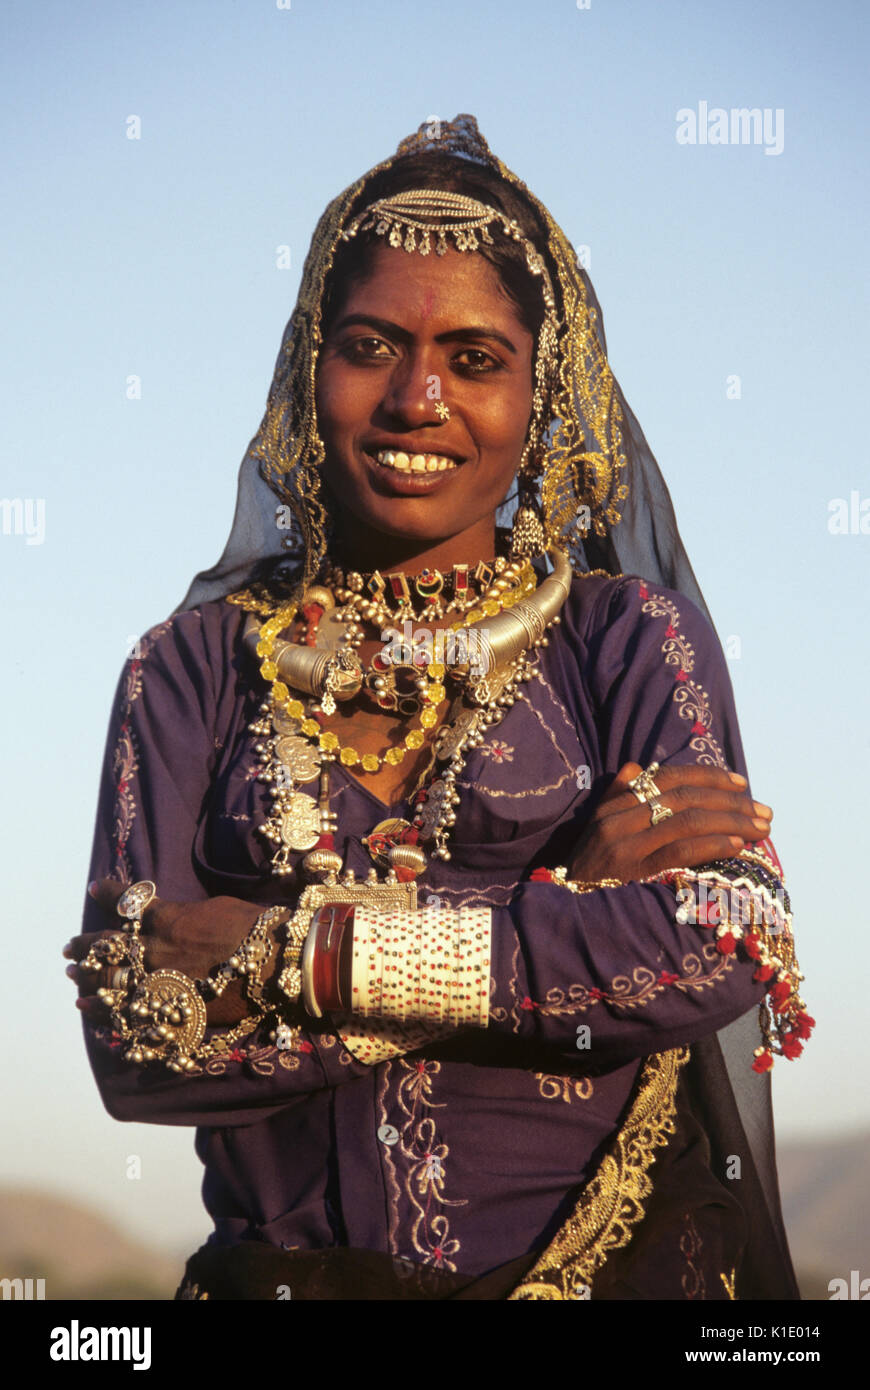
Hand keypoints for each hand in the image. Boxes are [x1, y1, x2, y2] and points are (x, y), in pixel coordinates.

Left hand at [63, 880, 279, 1025]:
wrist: (276, 961)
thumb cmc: (253, 927)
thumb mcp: (216, 908)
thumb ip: (186, 915)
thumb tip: (177, 917)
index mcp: (169, 919)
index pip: (127, 902)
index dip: (108, 893)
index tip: (94, 888)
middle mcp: (156, 951)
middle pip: (107, 947)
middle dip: (85, 945)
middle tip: (70, 946)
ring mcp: (160, 982)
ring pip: (108, 981)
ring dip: (86, 977)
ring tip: (72, 976)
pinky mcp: (169, 1009)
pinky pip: (126, 1011)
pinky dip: (102, 1009)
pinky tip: (85, 1007)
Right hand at [567, 763, 771, 883]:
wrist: (564, 906)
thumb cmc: (590, 868)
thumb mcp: (598, 826)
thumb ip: (619, 795)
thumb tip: (639, 767)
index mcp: (615, 803)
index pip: (668, 778)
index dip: (708, 776)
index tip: (741, 783)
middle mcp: (619, 819)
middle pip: (684, 798)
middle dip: (731, 802)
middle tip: (764, 811)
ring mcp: (626, 845)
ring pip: (688, 821)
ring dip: (732, 823)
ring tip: (761, 829)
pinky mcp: (635, 872)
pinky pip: (681, 851)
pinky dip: (713, 845)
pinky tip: (737, 845)